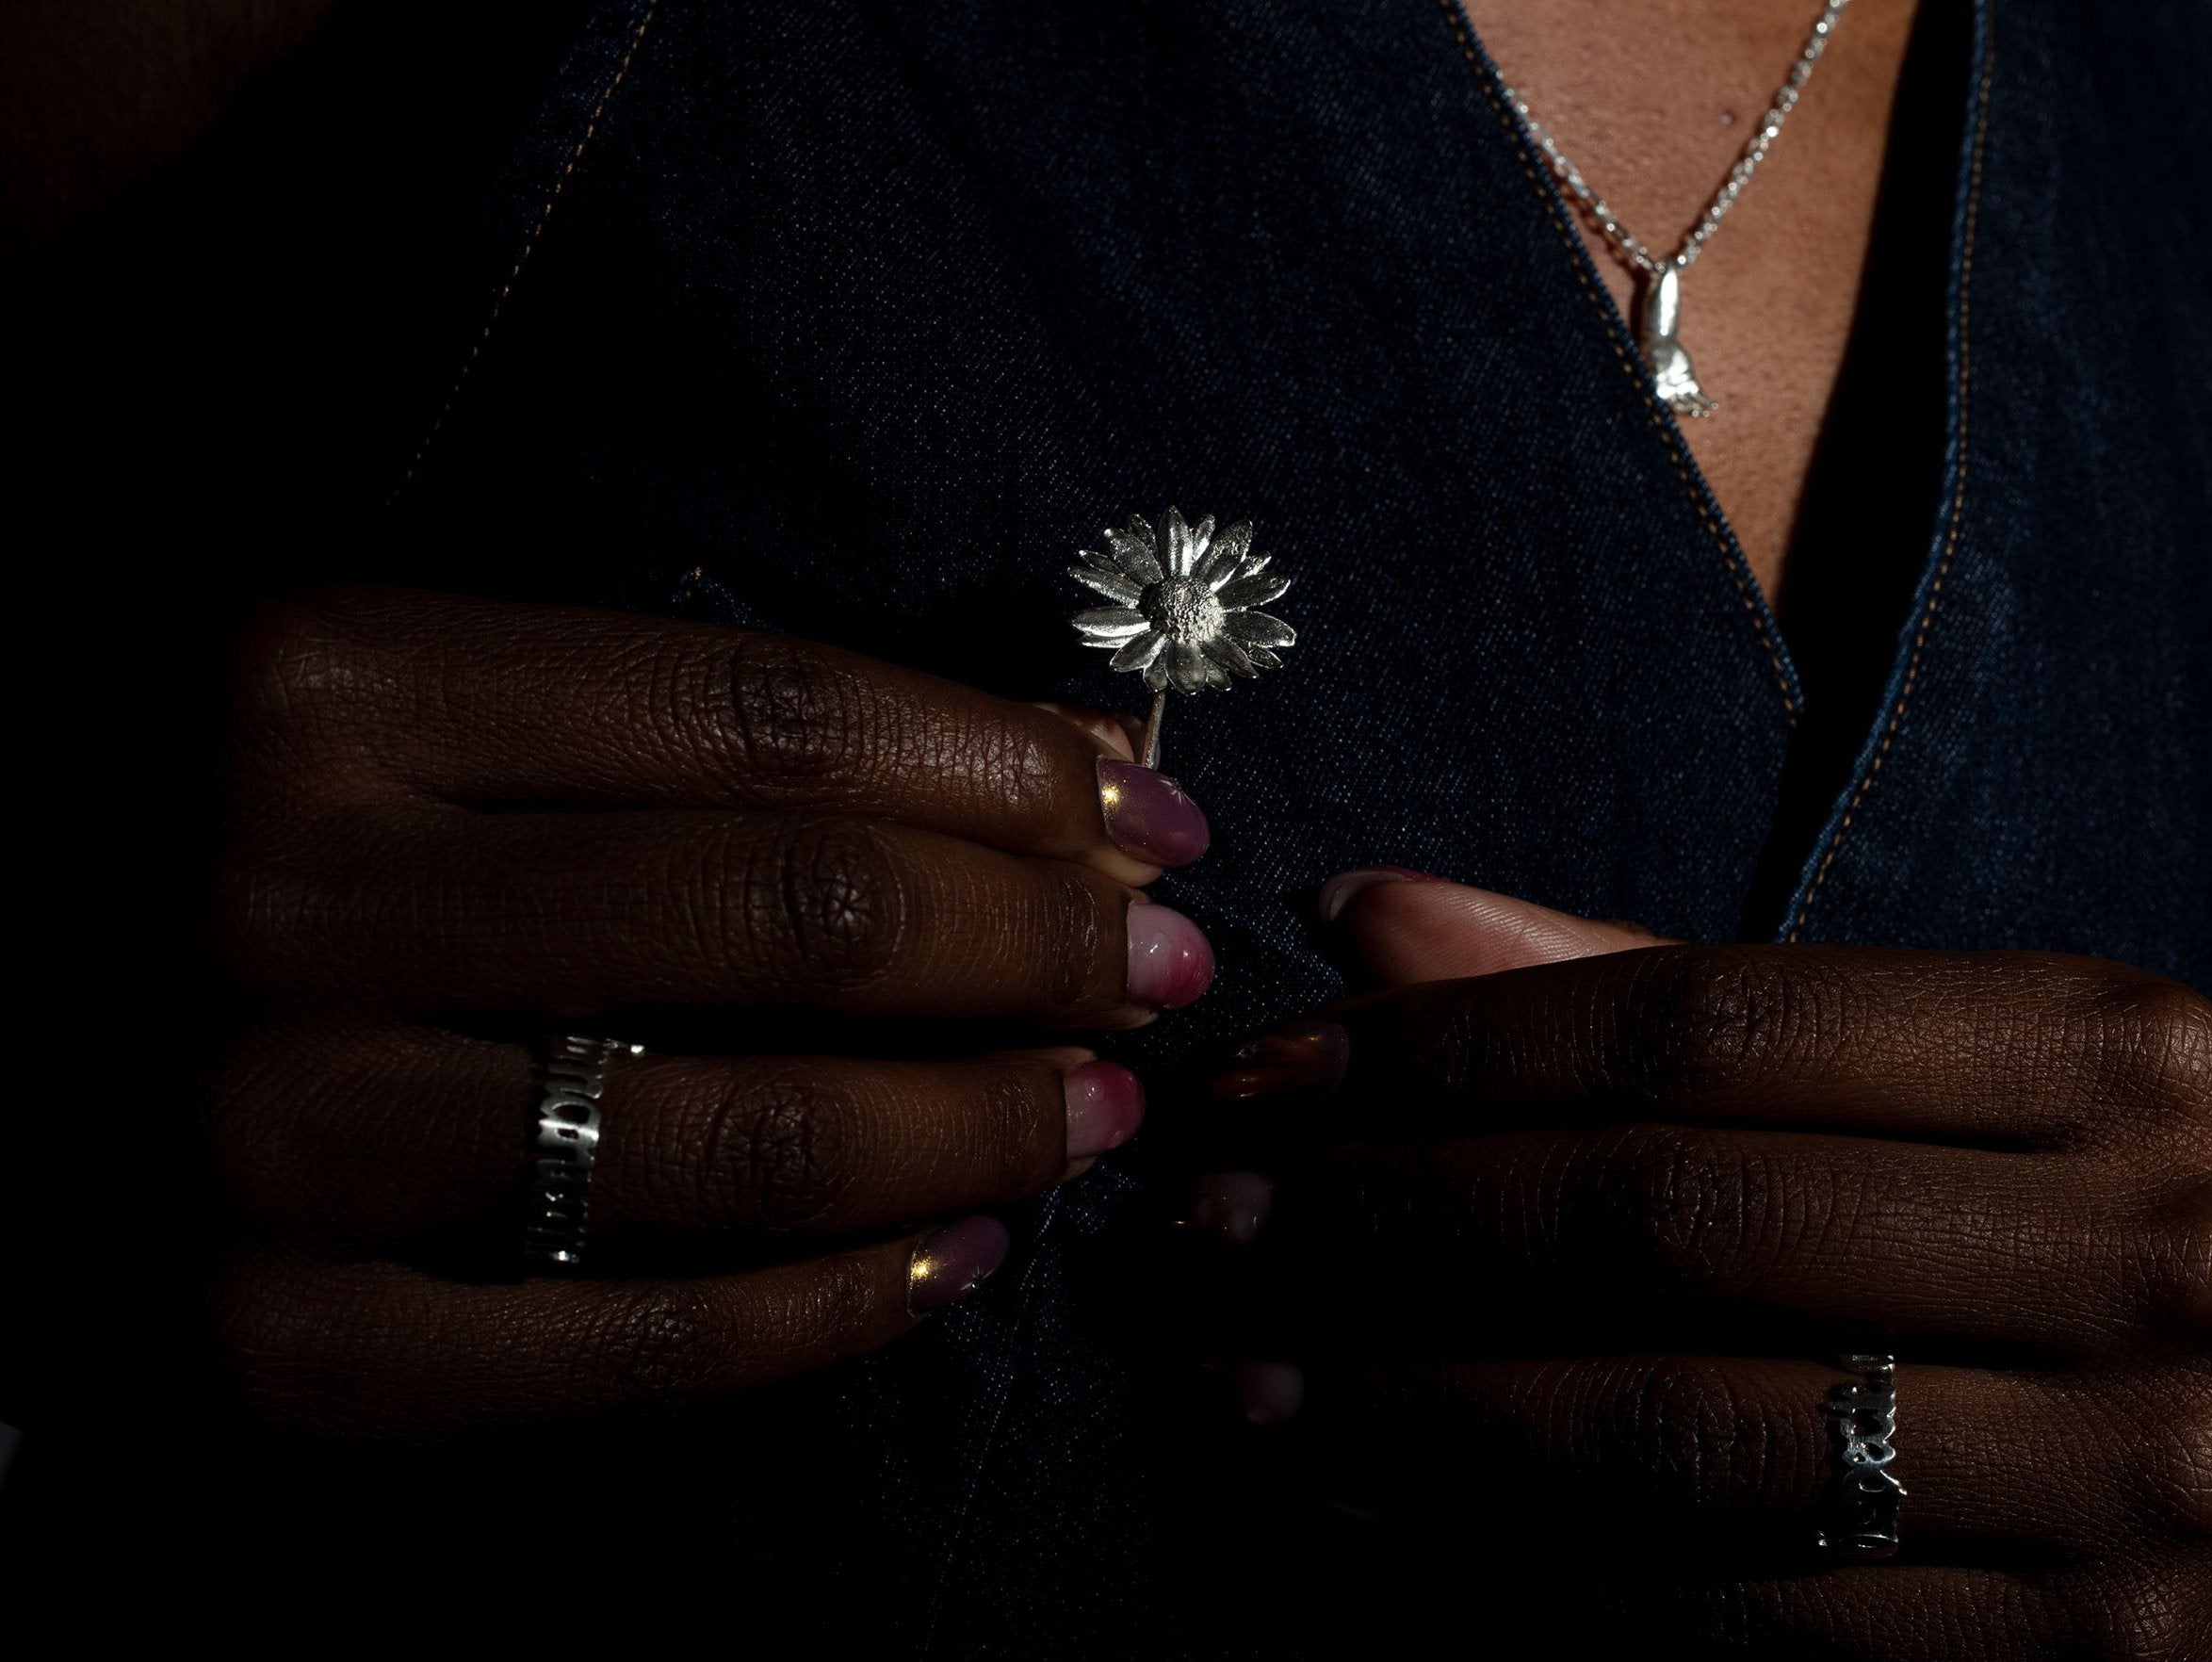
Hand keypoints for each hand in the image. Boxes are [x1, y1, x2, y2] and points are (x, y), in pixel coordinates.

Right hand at [202, 587, 1216, 1438]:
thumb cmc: (207, 832)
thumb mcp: (398, 696)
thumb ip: (685, 720)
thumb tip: (1054, 750)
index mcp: (324, 678)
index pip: (777, 719)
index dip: (1012, 767)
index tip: (1153, 815)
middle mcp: (282, 893)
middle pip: (798, 918)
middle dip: (1043, 949)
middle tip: (1162, 975)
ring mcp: (265, 1140)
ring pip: (749, 1138)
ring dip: (984, 1129)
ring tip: (1096, 1112)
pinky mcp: (264, 1354)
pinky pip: (638, 1349)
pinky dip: (837, 1311)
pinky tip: (954, 1258)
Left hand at [1174, 870, 2211, 1656]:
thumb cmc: (2113, 1243)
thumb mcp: (1968, 1078)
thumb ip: (1673, 990)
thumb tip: (1375, 916)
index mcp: (2111, 1044)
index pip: (1706, 1017)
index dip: (1451, 1046)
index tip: (1276, 1073)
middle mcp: (2151, 1246)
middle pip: (1675, 1218)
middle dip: (1394, 1221)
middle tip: (1208, 1224)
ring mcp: (2131, 1475)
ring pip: (1677, 1434)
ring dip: (1411, 1409)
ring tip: (1243, 1377)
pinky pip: (1726, 1613)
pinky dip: (1515, 1568)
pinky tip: (1370, 1518)